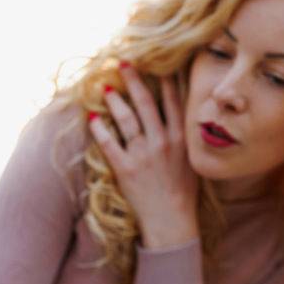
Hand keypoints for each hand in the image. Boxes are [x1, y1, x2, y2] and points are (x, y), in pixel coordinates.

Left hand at [89, 68, 199, 248]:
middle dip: (133, 80)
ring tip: (105, 88)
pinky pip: (109, 144)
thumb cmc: (183, 192)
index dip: (162, 79)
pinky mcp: (126, 169)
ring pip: (126, 119)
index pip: (172, 100)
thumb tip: (178, 116)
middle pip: (145, 103)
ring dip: (114, 101)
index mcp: (181, 137)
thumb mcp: (191, 159)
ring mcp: (143, 155)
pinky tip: (92, 119)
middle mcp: (163, 142)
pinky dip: (99, 130)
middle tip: (123, 64)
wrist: (172, 220)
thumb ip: (184, 137)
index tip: (155, 62)